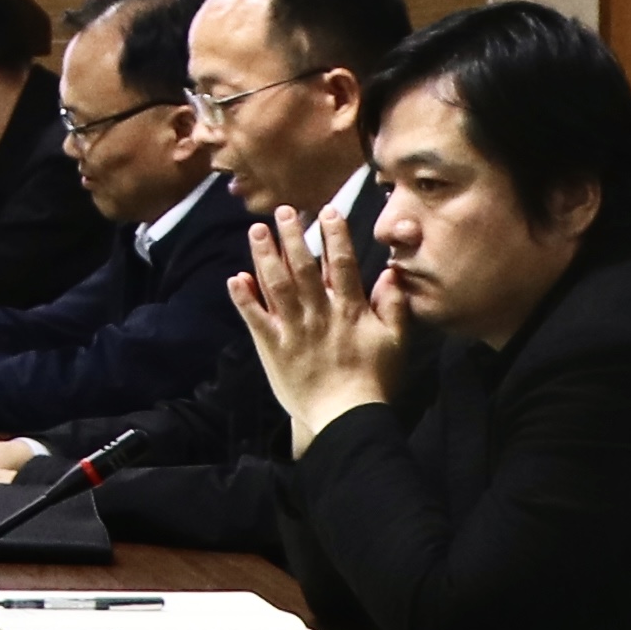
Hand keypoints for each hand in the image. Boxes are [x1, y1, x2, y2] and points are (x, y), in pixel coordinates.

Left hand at [231, 181, 411, 446]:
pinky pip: (255, 318)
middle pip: (302, 267)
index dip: (334, 235)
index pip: (341, 264)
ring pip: (276, 285)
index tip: (327, 210)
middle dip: (293, 236)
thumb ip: (394, 306)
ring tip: (257, 230)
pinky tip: (235, 278)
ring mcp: (293, 329)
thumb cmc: (375, 381)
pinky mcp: (273, 347)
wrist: (347, 418)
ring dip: (264, 255)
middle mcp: (318, 313)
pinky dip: (244, 298)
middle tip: (284, 210)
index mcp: (349, 309)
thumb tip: (392, 273)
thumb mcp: (396, 342)